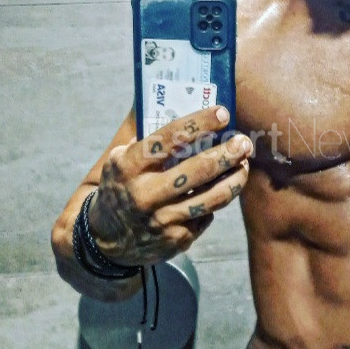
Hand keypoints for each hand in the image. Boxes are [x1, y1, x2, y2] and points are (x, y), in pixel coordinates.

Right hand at [87, 106, 250, 265]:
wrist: (105, 239)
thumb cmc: (121, 187)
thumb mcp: (119, 160)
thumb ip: (146, 139)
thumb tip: (181, 110)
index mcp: (129, 167)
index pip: (169, 139)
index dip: (199, 123)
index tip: (222, 113)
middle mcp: (146, 194)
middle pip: (199, 170)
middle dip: (228, 153)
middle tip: (244, 142)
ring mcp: (163, 220)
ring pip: (212, 197)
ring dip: (235, 179)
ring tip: (244, 164)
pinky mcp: (178, 239)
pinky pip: (207, 215)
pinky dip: (217, 200)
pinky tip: (223, 189)